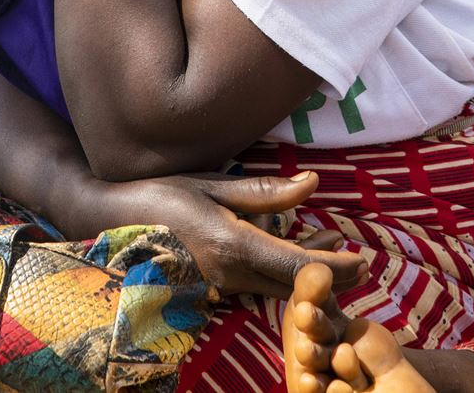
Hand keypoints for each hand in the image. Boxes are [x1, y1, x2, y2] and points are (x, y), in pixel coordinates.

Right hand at [118, 170, 366, 298]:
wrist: (110, 222)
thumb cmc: (161, 195)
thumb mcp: (214, 185)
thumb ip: (265, 192)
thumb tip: (312, 183)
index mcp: (234, 246)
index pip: (299, 268)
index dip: (336, 268)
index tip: (363, 259)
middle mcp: (230, 276)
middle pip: (295, 288)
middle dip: (332, 279)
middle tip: (362, 264)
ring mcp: (219, 288)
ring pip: (278, 290)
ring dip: (309, 275)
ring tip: (332, 250)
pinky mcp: (212, 289)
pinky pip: (258, 287)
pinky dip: (283, 275)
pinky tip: (294, 253)